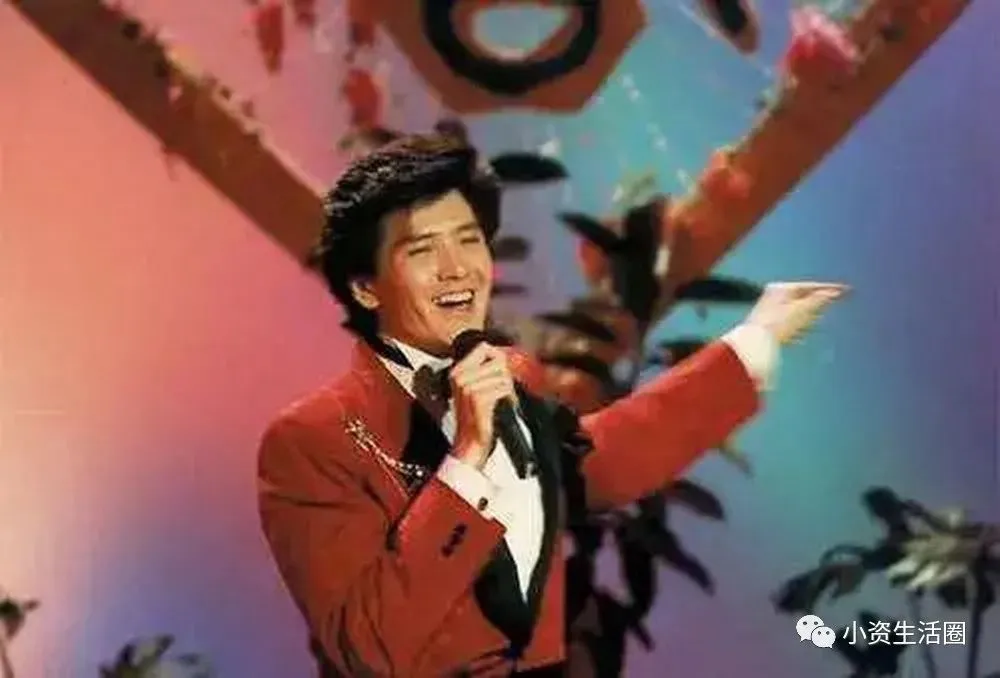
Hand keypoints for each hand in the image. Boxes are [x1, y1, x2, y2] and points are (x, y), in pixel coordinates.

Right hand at [450, 343, 516, 469]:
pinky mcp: (478, 398)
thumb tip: (503, 354)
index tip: (502, 370)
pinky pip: (504, 388)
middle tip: (501, 391)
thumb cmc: (476, 417)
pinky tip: (502, 406)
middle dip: (505, 376)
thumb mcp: (474, 388)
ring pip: (503, 376)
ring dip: (507, 389)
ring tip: (500, 401)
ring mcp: (467, 387)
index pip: (483, 348)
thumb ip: (485, 369)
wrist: (470, 442)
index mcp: (457, 371)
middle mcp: (459, 377)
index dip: (498, 357)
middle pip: (497, 361)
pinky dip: (508, 398)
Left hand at [745, 282, 848, 344]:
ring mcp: (768, 313)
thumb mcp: (803, 310)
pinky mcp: (766, 329)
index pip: (810, 286)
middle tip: (835, 300)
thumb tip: (834, 293)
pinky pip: (787, 326)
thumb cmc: (778, 324)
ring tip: (819, 318)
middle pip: (802, 298)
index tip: (846, 291)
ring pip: (795, 312)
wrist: (755, 344)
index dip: (829, 289)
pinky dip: (797, 328)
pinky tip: (800, 337)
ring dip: (809, 315)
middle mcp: (772, 297)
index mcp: (781, 288)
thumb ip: (820, 300)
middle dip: (818, 301)